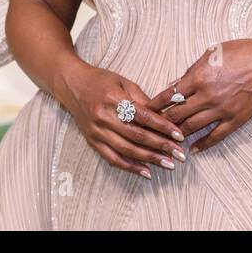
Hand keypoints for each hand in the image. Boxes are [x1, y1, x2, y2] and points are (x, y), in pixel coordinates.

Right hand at [57, 61, 184, 178]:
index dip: (163, 127)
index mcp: (114, 98)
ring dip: (149, 159)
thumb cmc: (101, 80)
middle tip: (179, 154)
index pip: (143, 116)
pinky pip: (112, 158)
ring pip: (126, 149)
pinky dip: (130, 167)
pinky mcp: (92, 141)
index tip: (179, 135)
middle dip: (160, 146)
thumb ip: (143, 100)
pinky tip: (146, 171)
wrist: (72, 85)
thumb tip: (164, 116)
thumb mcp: (124, 82)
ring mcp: (97, 131)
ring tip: (168, 164)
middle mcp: (104, 117)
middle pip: (137, 135)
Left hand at [147, 37, 251, 152]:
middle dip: (161, 123)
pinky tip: (193, 149)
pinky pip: (215, 136)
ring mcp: (222, 110)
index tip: (142, 111)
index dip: (153, 105)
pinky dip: (202, 144)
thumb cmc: (243, 51)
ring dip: (177, 135)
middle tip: (149, 130)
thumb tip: (173, 84)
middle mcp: (207, 95)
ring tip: (166, 141)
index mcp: (199, 77)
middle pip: (176, 114)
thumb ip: (191, 70)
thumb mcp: (212, 53)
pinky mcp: (236, 119)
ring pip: (192, 127)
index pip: (168, 95)